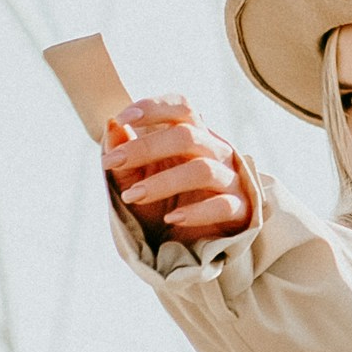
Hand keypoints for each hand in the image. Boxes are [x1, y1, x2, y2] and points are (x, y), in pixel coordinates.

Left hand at [106, 94, 254, 247]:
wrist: (188, 244)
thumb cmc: (163, 203)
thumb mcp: (136, 178)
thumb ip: (124, 153)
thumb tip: (111, 125)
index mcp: (195, 135)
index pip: (182, 107)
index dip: (153, 108)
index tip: (122, 119)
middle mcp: (216, 151)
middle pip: (187, 136)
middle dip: (145, 147)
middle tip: (111, 163)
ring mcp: (230, 179)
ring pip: (203, 170)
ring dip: (164, 182)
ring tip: (132, 196)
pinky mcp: (240, 210)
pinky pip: (223, 206)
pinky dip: (196, 212)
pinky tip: (171, 218)